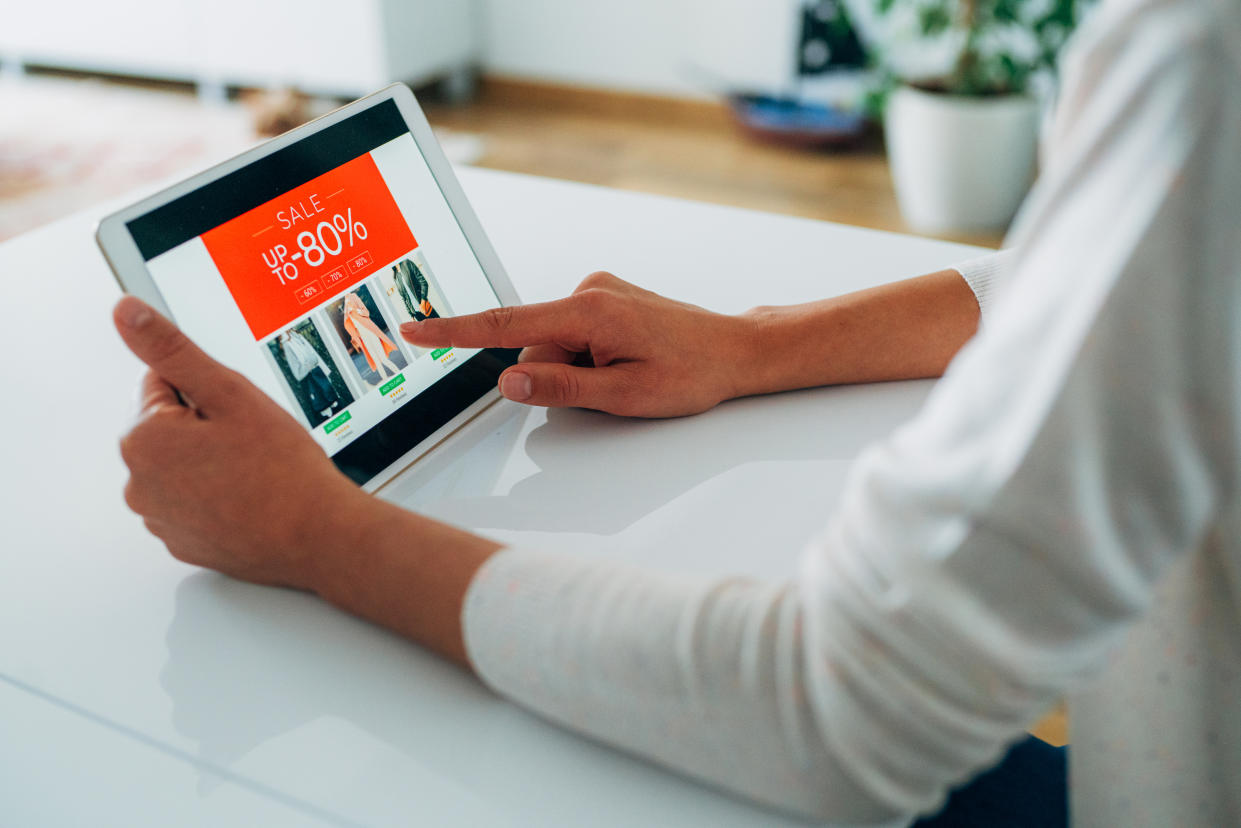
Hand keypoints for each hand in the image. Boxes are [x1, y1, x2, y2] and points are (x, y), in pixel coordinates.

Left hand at [113, 296, 368, 589]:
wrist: (318, 535)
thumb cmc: (282, 469)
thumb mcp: (229, 393)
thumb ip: (172, 350)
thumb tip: (127, 312)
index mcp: (143, 439)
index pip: (163, 384)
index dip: (209, 391)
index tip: (238, 413)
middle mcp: (139, 483)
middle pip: (169, 428)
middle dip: (206, 427)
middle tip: (251, 442)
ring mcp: (160, 518)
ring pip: (182, 466)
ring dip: (210, 462)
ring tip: (254, 472)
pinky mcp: (183, 542)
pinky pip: (193, 503)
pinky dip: (217, 497)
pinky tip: (250, 498)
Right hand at [400, 272, 761, 417]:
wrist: (734, 351)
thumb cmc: (691, 373)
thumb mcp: (624, 396)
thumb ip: (561, 388)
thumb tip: (508, 382)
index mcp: (588, 311)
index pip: (504, 326)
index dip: (454, 332)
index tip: (413, 331)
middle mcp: (588, 291)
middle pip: (535, 347)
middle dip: (558, 377)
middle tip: (611, 388)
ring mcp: (597, 292)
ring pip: (554, 345)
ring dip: (577, 369)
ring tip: (627, 374)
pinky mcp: (605, 299)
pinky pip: (573, 336)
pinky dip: (587, 357)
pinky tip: (625, 362)